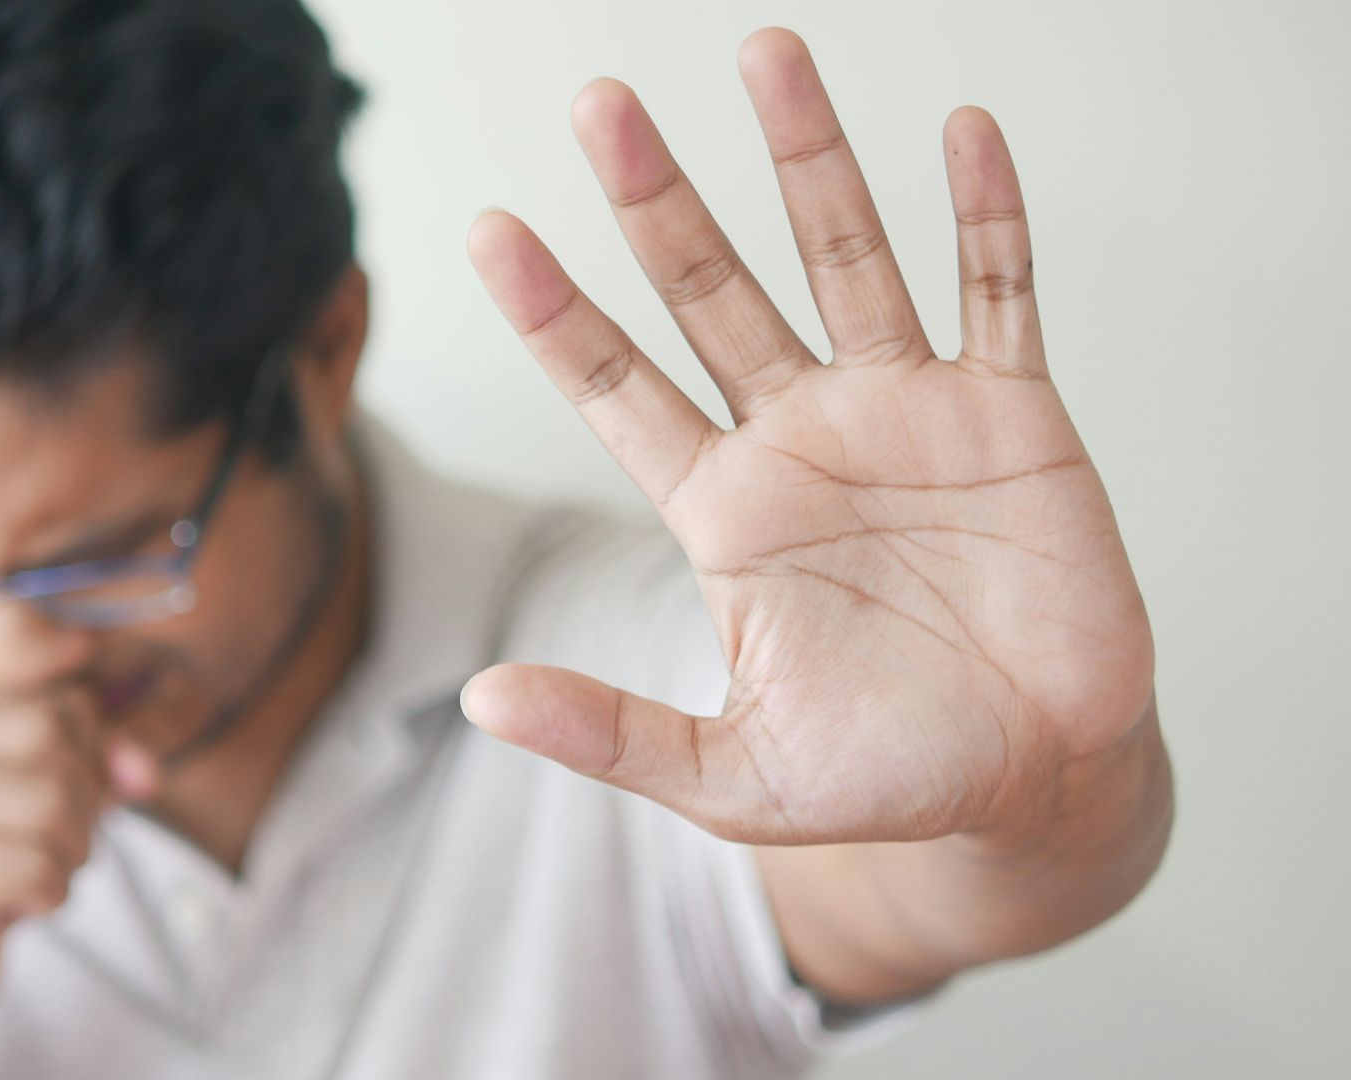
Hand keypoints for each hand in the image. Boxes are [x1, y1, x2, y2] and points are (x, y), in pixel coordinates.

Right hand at [0, 663, 155, 1020]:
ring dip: (71, 848)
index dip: (85, 738)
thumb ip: (95, 740)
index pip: (49, 680)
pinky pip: (39, 866)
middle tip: (56, 834)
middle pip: (53, 730)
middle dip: (83, 794)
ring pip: (53, 799)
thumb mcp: (36, 771)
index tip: (63, 777)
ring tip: (35, 866)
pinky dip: (51, 891)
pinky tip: (18, 899)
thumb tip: (142, 769)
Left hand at [461, 28, 1154, 847]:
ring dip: (809, 160)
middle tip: (600, 107)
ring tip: (765, 55)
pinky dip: (986, 216)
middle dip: (657, 200)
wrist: (1034, 781)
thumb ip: (611, 730)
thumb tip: (479, 700)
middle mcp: (800, 437)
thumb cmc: (882, 778)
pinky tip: (963, 134)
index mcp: (724, 509)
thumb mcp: (732, 775)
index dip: (556, 312)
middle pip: (712, 292)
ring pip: (845, 257)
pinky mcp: (1012, 416)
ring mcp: (905, 412)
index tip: (490, 230)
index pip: (617, 387)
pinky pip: (999, 291)